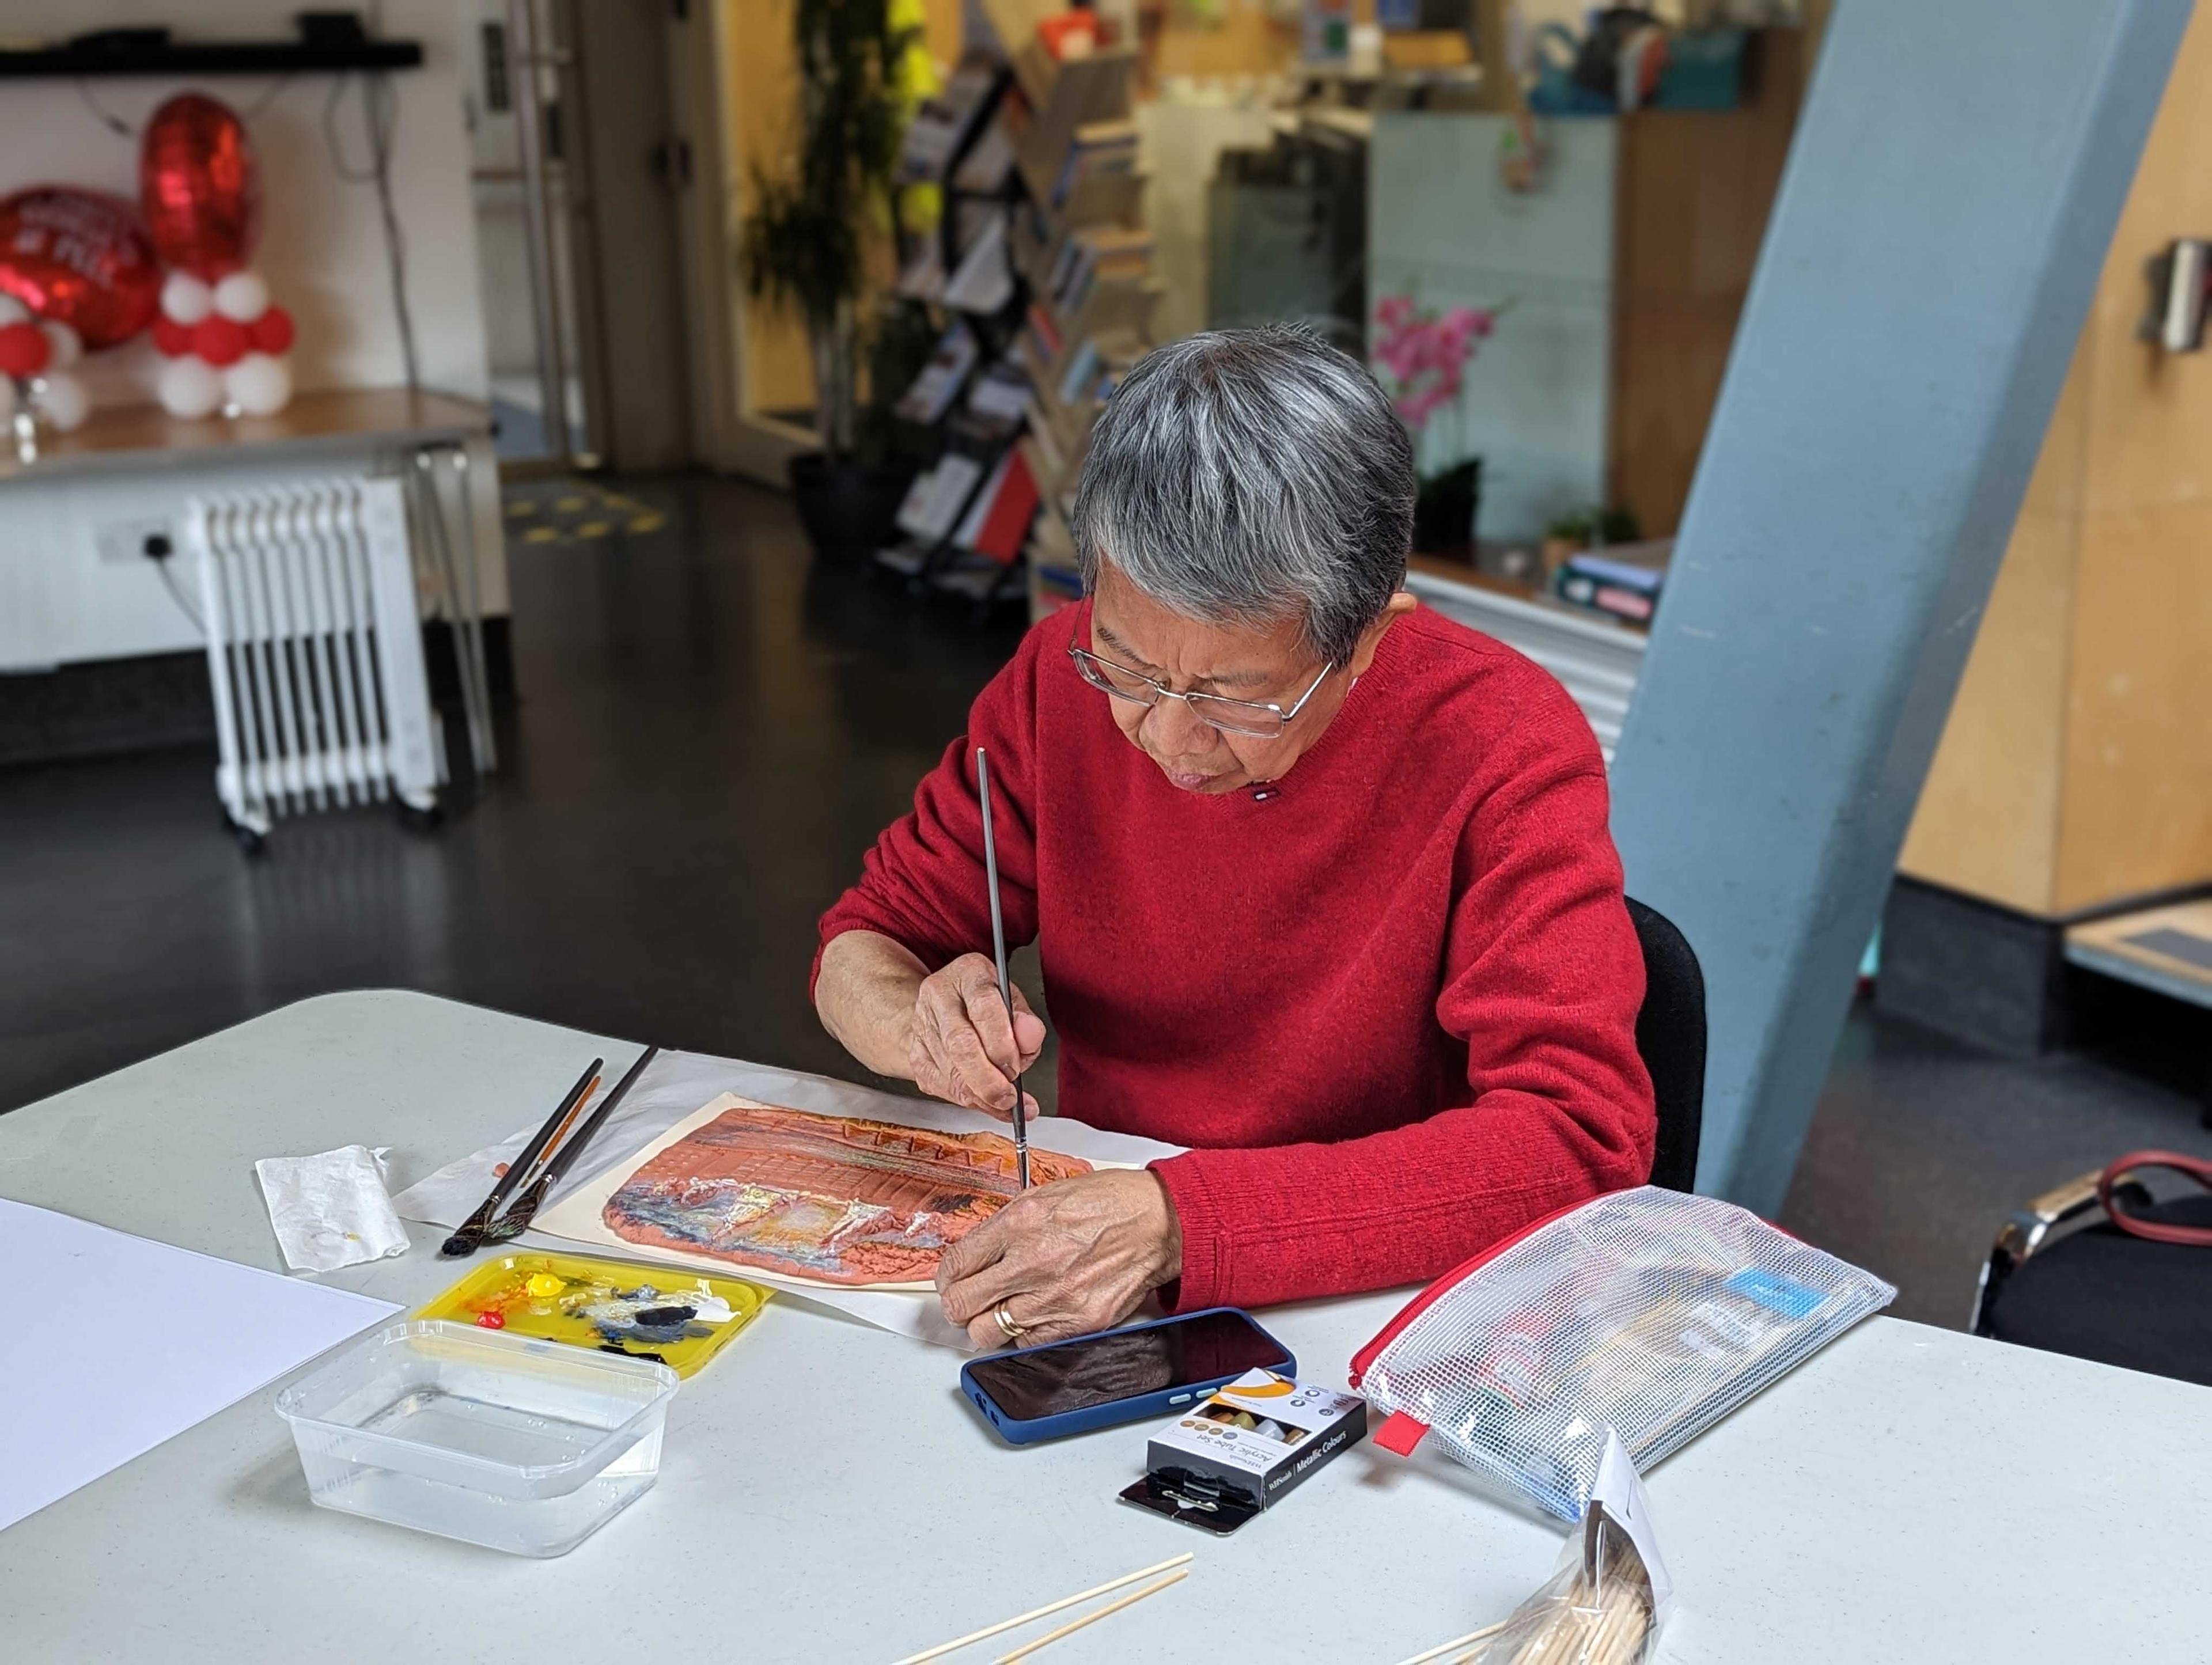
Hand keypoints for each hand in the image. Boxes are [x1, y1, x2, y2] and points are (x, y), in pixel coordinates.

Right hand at [907, 952, 1045, 1120]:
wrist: (946, 1006)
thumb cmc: (987, 1004)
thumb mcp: (1015, 1003)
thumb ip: (1027, 1023)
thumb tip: (1029, 1037)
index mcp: (969, 973)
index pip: (984, 1008)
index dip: (1002, 1045)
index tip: (1015, 1068)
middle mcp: (939, 995)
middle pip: (960, 1044)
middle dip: (988, 1079)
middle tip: (1009, 1096)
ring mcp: (921, 1024)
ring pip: (949, 1070)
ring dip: (980, 1096)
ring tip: (1004, 1104)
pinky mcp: (915, 1053)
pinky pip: (939, 1085)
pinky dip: (967, 1101)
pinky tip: (986, 1105)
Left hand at [937, 1169, 1182, 1348]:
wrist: (1158, 1222)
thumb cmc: (1109, 1203)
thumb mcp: (1044, 1195)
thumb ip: (1004, 1226)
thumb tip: (974, 1253)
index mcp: (1019, 1224)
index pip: (955, 1265)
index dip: (947, 1277)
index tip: (952, 1280)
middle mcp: (1031, 1262)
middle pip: (961, 1305)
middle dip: (959, 1304)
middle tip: (968, 1300)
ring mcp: (1054, 1298)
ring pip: (987, 1333)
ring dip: (988, 1323)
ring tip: (1000, 1310)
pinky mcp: (1077, 1323)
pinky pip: (1026, 1344)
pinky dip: (1023, 1335)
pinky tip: (1034, 1315)